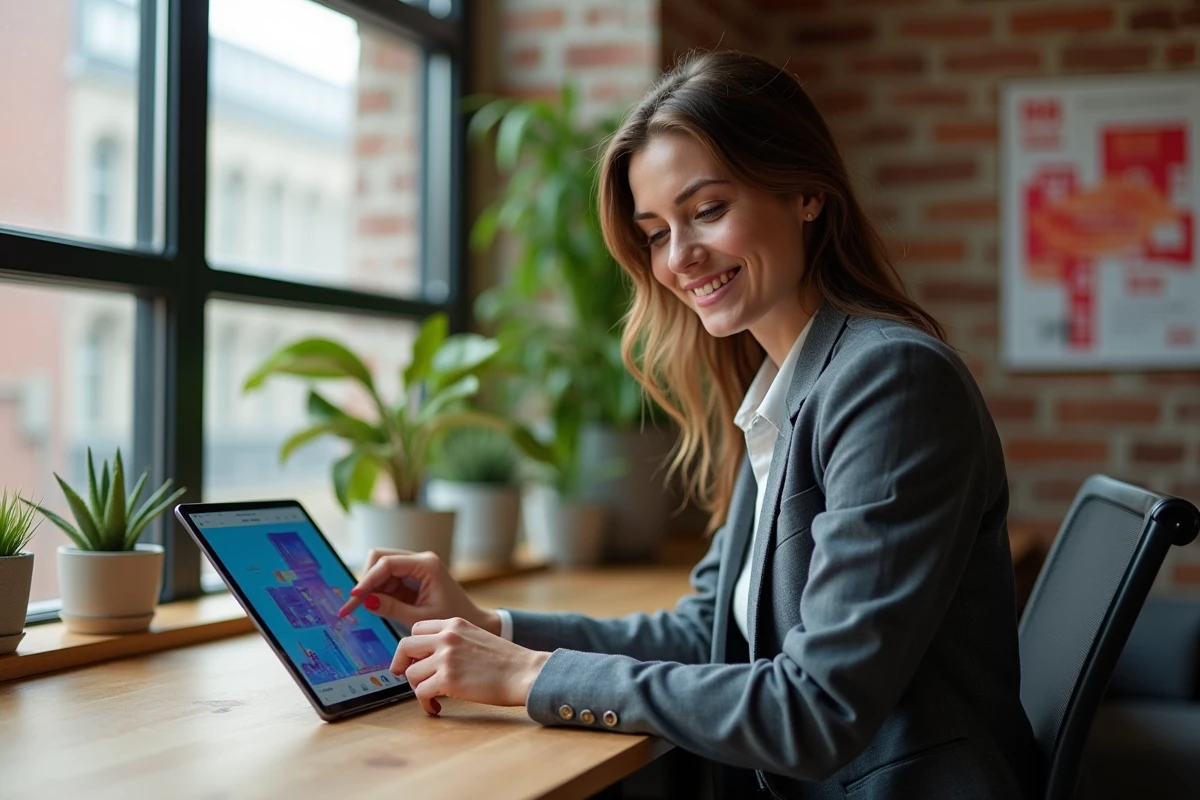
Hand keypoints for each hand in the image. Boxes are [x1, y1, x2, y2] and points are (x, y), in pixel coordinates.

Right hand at [337, 549, 500, 635]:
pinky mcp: (411, 577)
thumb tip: (366, 601)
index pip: (387, 563)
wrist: (473, 621)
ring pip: (380, 568)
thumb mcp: (420, 617)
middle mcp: (419, 560)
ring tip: (360, 609)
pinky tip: (373, 606)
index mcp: (426, 565)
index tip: (354, 597)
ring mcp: (415, 567)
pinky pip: (387, 578)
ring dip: (370, 586)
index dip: (367, 579)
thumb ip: (392, 608)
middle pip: (380, 558)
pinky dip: (377, 591)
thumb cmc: (451, 618)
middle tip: (354, 604)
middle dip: (366, 579)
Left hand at [393, 617, 550, 714]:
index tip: (412, 658)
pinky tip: (436, 707)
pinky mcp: (448, 679)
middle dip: (400, 663)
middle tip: (402, 675)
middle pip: (405, 646)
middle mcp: (447, 637)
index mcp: (454, 623)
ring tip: (431, 697)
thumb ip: (454, 640)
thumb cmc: (507, 660)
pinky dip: (425, 703)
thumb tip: (432, 657)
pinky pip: (421, 693)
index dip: (412, 646)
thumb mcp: (477, 636)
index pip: (417, 629)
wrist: (525, 672)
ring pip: (411, 673)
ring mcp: (446, 657)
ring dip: (418, 688)